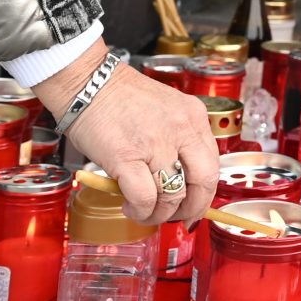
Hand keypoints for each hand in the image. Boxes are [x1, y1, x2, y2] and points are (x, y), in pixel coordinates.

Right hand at [34, 48, 216, 225]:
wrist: (87, 82)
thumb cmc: (119, 98)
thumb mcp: (165, 111)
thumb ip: (178, 139)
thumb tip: (181, 180)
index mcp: (193, 116)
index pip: (213, 164)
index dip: (206, 193)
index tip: (196, 206)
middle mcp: (181, 128)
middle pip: (203, 182)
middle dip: (192, 208)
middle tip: (178, 217)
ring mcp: (156, 143)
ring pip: (172, 195)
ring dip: (159, 213)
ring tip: (144, 210)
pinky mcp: (127, 157)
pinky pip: (144, 198)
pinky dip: (139, 210)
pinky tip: (130, 207)